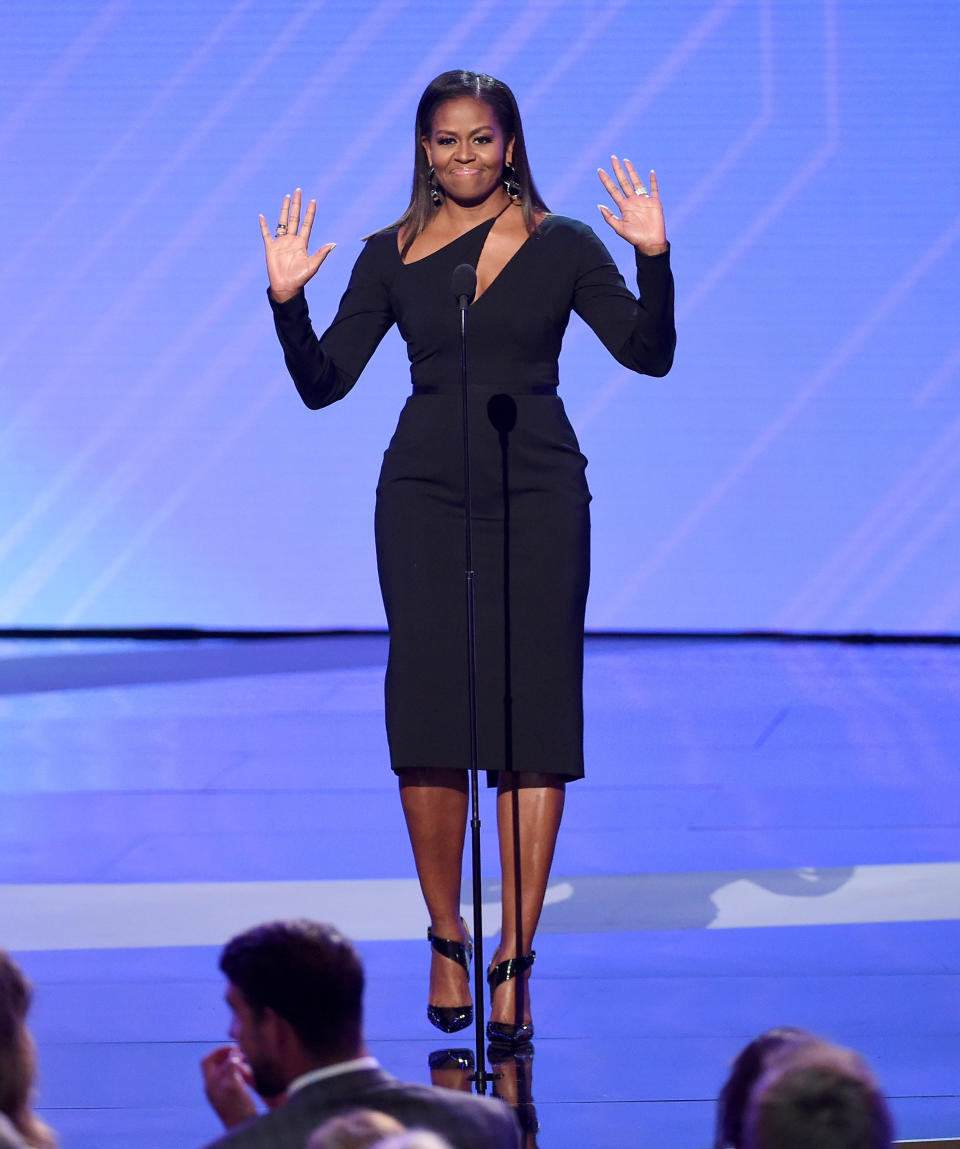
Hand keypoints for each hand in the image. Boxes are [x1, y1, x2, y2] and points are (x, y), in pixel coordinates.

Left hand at [201, 1045, 258, 1128]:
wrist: (243, 1128)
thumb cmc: (239, 1109)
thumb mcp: (235, 1085)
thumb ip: (231, 1068)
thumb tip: (232, 1055)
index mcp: (210, 1084)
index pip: (206, 1061)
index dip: (218, 1051)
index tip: (233, 1048)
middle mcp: (213, 1086)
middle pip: (216, 1064)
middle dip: (229, 1056)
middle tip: (242, 1054)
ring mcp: (221, 1091)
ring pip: (225, 1070)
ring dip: (236, 1064)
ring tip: (247, 1063)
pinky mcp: (229, 1095)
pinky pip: (231, 1078)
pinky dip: (239, 1072)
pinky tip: (249, 1074)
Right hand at [259, 189, 335, 303]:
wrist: (286, 287)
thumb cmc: (300, 279)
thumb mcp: (313, 266)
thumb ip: (321, 254)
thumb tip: (333, 244)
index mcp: (302, 244)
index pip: (306, 224)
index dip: (310, 213)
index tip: (313, 201)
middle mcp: (292, 240)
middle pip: (294, 218)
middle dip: (296, 205)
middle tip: (298, 191)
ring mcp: (281, 243)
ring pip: (282, 222)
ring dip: (284, 209)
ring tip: (286, 197)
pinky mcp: (271, 248)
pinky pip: (266, 234)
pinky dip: (264, 226)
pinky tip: (262, 216)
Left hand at [597, 157, 667, 255]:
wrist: (650, 243)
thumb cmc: (635, 238)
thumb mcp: (619, 228)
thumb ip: (609, 217)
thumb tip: (599, 205)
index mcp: (623, 207)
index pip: (613, 190)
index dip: (606, 180)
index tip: (600, 170)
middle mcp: (632, 201)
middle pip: (623, 182)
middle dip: (618, 170)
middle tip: (613, 158)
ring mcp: (643, 200)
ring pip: (636, 182)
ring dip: (631, 172)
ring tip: (626, 161)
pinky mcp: (655, 202)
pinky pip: (654, 189)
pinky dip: (653, 181)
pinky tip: (651, 172)